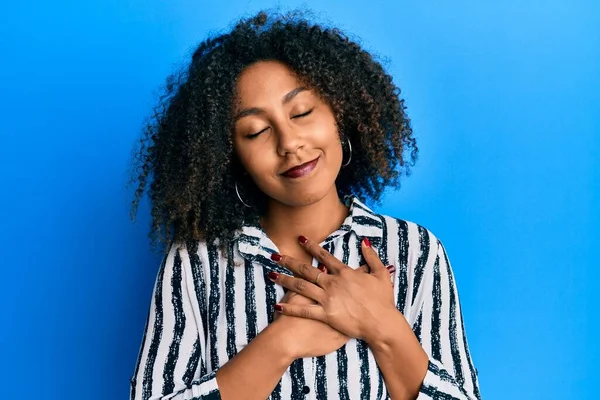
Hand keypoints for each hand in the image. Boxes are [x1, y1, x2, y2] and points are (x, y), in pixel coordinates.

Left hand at [269, 236, 397, 344]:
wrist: (381, 323)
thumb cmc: (382, 300)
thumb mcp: (381, 274)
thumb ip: (371, 257)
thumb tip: (364, 242)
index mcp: (344, 273)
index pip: (324, 256)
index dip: (311, 246)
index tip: (299, 239)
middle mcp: (332, 283)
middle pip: (306, 270)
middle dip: (289, 262)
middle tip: (275, 256)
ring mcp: (327, 298)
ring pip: (301, 287)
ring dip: (285, 280)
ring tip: (271, 275)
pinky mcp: (325, 314)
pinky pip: (304, 310)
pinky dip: (290, 307)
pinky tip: (278, 305)